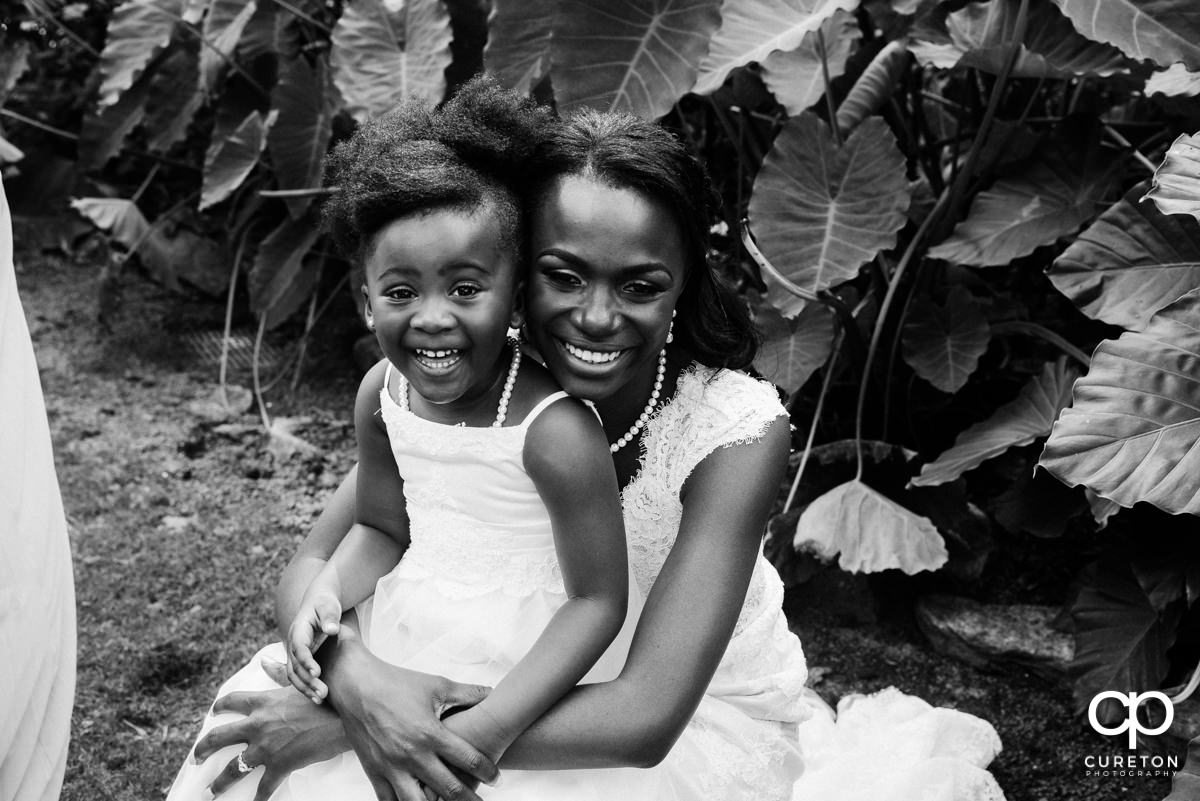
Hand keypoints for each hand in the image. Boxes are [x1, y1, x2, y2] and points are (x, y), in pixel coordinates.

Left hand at [192, 684, 347, 800]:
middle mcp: (258, 726)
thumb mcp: (299, 683)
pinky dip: (258, 799)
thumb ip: (278, 673)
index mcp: (262, 703)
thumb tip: (264, 660)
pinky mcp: (280, 766)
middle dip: (203, 749)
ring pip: (233, 768)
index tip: (212, 713)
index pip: (231, 702)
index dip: (219, 707)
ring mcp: (266, 748)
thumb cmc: (324, 698)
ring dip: (219, 783)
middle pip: (219, 737)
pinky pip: (264, 787)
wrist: (343, 719)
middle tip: (196, 757)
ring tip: (210, 792)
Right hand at [287, 590, 341, 701]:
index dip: (306, 661)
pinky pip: (299, 676)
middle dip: (307, 681)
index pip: (299, 648)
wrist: (318, 603)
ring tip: (321, 699)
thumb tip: (331, 629)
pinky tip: (319, 698)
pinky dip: (306, 687)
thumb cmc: (325, 603)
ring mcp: (294, 653)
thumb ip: (329, 616)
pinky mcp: (300, 660)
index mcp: (298, 629)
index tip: (317, 673)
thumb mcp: (328, 605)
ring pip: (294, 675)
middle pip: (294, 666)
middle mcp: (293, 643)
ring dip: (305, 688)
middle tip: (323, 693)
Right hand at [329, 638, 498, 800]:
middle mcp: (411, 755)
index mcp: (430, 733)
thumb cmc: (398, 683)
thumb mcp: (436, 685)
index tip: (496, 778)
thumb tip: (493, 693)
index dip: (487, 771)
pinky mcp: (374, 773)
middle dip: (469, 799)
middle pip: (448, 789)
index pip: (467, 760)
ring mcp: (391, 767)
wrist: (356, 685)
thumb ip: (468, 694)